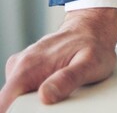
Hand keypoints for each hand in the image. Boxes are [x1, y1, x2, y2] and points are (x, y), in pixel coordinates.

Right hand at [0, 7, 116, 110]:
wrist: (94, 27)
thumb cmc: (93, 44)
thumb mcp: (90, 63)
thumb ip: (68, 79)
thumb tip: (45, 95)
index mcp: (29, 66)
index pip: (4, 103)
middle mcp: (21, 65)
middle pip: (9, 102)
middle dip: (24, 110)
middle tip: (52, 106)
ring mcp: (23, 66)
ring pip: (16, 98)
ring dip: (29, 105)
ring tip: (56, 98)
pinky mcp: (28, 70)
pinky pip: (23, 91)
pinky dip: (33, 98)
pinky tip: (52, 94)